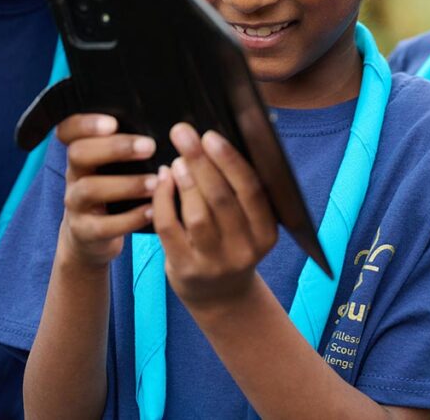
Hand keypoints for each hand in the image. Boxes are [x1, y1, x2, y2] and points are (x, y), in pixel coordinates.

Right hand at [56, 114, 157, 269]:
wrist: (91, 239)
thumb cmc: (114, 191)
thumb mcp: (115, 166)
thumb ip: (130, 146)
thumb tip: (173, 124)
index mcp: (82, 154)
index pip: (68, 130)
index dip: (85, 123)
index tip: (113, 122)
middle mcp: (74, 175)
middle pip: (78, 154)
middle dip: (115, 148)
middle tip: (149, 147)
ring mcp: (75, 205)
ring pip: (89, 189)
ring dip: (126, 184)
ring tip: (155, 182)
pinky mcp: (84, 232)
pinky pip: (102, 226)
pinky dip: (130, 218)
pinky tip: (153, 211)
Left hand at [152, 123, 278, 311]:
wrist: (221, 296)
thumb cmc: (233, 244)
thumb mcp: (249, 224)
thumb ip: (240, 191)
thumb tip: (214, 143)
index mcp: (267, 233)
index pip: (251, 191)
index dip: (229, 161)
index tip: (210, 136)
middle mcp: (244, 250)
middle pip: (222, 199)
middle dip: (200, 161)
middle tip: (183, 133)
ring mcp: (214, 263)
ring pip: (197, 215)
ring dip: (184, 181)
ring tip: (177, 159)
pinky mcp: (186, 270)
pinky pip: (170, 228)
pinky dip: (162, 200)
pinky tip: (162, 181)